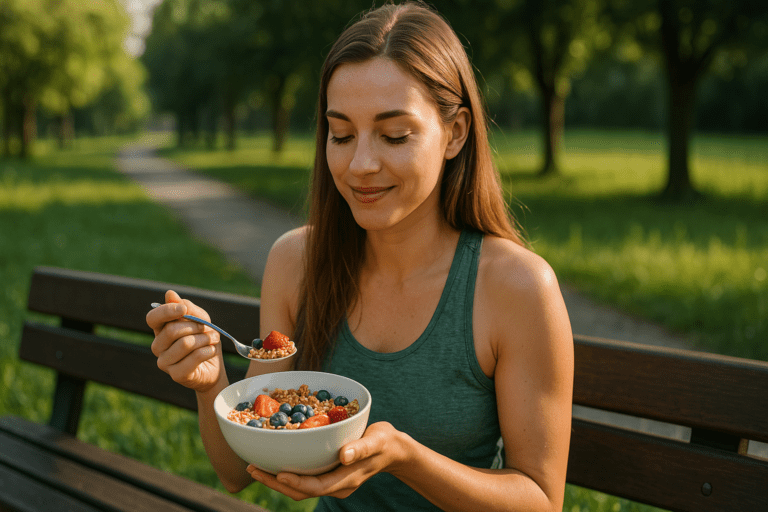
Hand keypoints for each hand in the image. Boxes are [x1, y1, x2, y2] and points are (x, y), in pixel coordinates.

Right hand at [147, 290, 223, 392]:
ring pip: (185, 343)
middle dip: (196, 326)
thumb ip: (187, 307)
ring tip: (212, 340)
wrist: (214, 366)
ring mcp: (164, 362)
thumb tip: (169, 294)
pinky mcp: (176, 375)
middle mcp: (158, 346)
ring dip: (204, 339)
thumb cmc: (204, 339)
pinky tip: (211, 351)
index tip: (184, 309)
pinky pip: (194, 358)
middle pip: (171, 330)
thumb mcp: (200, 319)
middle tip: (209, 329)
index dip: (166, 311)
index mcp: (160, 330)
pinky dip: (207, 351)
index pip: (153, 318)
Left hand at [245, 422, 406, 500]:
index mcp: (346, 480)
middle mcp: (335, 485)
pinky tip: (274, 460)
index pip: (316, 487)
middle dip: (275, 483)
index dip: (296, 482)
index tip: (278, 473)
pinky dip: (287, 472)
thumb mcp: (376, 441)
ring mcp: (331, 481)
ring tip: (254, 467)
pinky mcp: (327, 474)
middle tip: (252, 469)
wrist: (393, 450)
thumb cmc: (384, 442)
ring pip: (299, 487)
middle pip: (301, 491)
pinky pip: (303, 478)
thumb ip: (361, 448)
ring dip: (276, 479)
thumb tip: (344, 455)